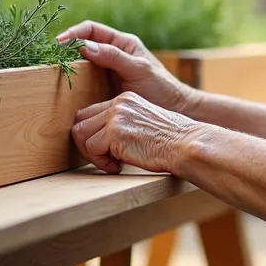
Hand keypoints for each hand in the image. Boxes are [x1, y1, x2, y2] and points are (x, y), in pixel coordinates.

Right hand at [57, 20, 192, 112]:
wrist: (173, 110)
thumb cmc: (161, 88)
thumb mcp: (139, 69)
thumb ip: (115, 57)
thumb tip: (85, 47)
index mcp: (122, 43)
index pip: (92, 30)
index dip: (74, 33)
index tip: (60, 43)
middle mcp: (113, 54)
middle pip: (83, 45)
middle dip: (66, 49)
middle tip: (51, 58)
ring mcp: (108, 72)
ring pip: (82, 64)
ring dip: (68, 66)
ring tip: (53, 72)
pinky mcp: (105, 88)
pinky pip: (85, 82)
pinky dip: (74, 83)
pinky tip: (66, 90)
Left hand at [72, 91, 193, 173]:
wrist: (186, 145)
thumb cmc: (172, 141)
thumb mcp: (144, 123)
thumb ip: (123, 123)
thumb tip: (99, 139)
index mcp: (125, 99)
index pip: (90, 113)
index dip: (92, 134)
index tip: (106, 150)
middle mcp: (118, 103)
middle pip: (79, 122)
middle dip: (87, 144)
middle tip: (106, 158)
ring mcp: (116, 116)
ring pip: (81, 135)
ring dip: (93, 155)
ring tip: (113, 163)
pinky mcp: (114, 132)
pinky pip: (91, 149)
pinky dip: (102, 163)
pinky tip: (119, 166)